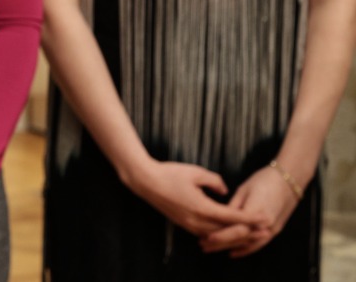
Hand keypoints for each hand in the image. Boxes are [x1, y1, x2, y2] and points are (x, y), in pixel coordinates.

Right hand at [126, 159, 267, 237]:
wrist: (145, 181)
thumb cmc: (170, 173)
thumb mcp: (196, 172)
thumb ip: (215, 181)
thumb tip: (225, 191)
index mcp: (202, 207)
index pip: (232, 216)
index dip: (250, 218)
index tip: (264, 218)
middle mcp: (196, 220)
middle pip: (227, 230)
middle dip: (247, 231)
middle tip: (264, 230)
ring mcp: (189, 224)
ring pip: (218, 235)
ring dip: (234, 234)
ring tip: (249, 233)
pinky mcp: (184, 224)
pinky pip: (206, 233)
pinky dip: (220, 233)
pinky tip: (227, 230)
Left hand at [198, 166, 299, 257]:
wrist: (288, 180)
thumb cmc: (264, 180)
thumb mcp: (244, 190)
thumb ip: (233, 206)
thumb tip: (220, 216)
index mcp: (257, 212)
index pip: (236, 228)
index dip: (221, 235)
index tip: (206, 238)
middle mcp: (266, 224)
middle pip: (240, 238)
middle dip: (221, 243)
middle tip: (203, 246)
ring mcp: (272, 229)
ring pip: (248, 243)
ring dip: (230, 247)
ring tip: (213, 249)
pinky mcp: (276, 230)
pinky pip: (259, 244)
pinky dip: (246, 249)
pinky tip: (233, 252)